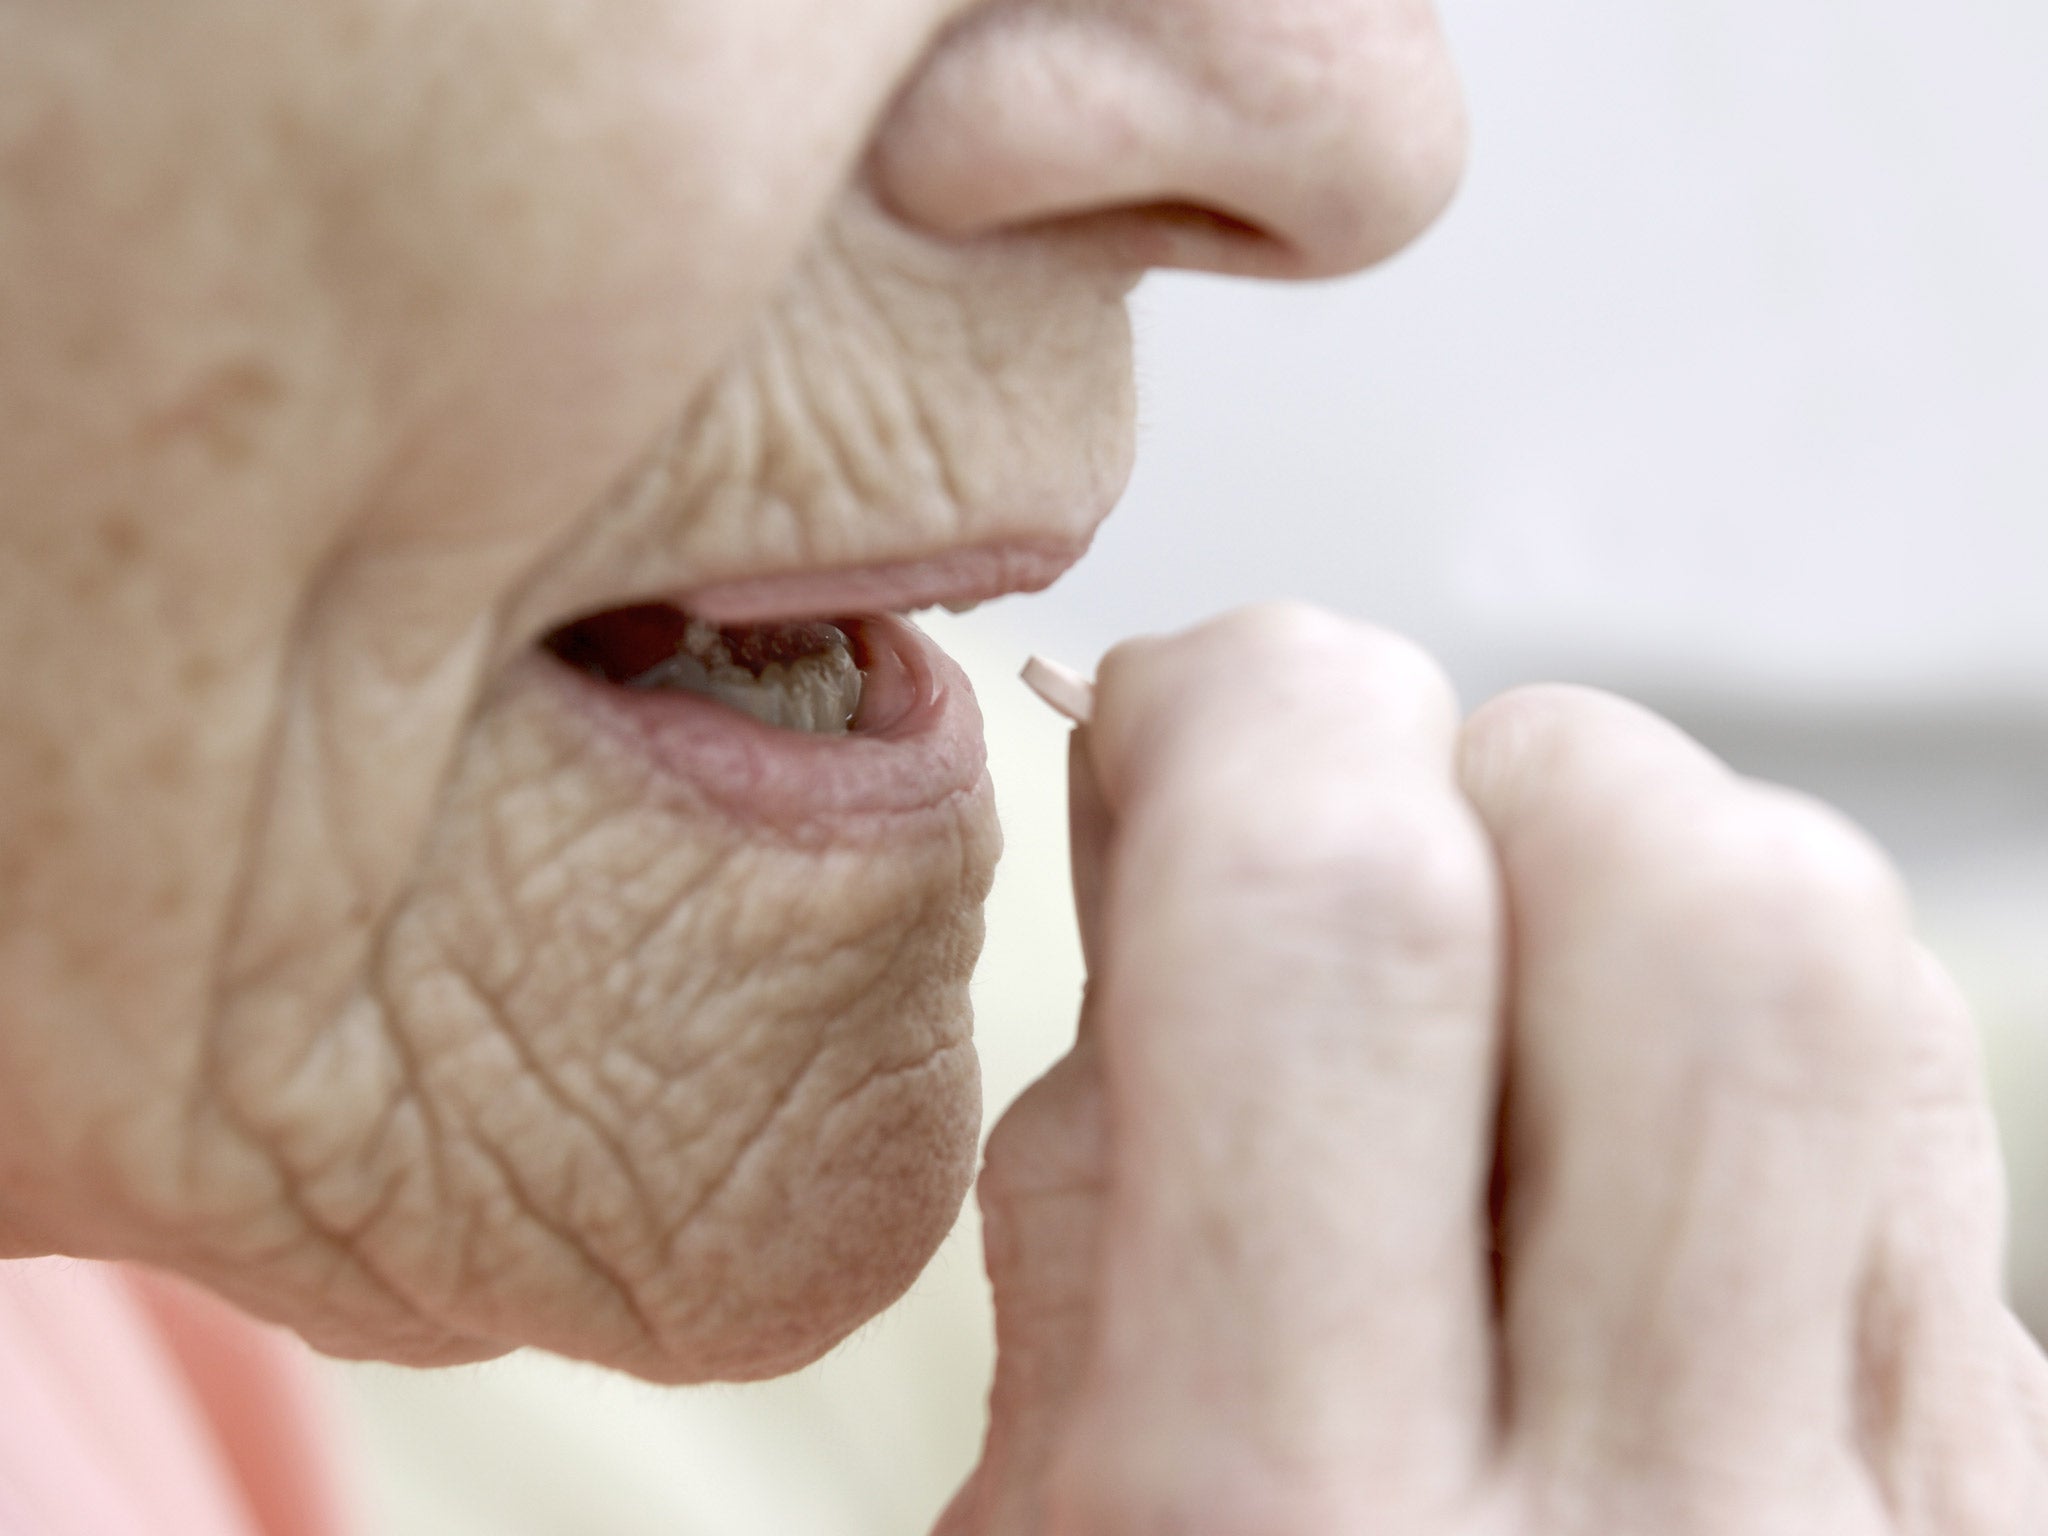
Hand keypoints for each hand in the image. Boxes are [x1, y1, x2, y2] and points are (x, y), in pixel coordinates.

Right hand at [940, 605, 2047, 1533]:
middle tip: (1367, 854)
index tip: (1188, 729)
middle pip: (1694, 894)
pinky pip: (1940, 1176)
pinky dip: (1771, 1084)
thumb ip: (1090, 1236)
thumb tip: (1162, 920)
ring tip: (1514, 1001)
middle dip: (1488, 772)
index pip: (1335, 925)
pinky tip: (1652, 1205)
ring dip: (1650, 887)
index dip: (1252, 719)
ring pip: (1860, 982)